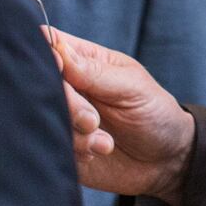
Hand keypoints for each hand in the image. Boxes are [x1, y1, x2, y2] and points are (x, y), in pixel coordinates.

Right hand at [53, 29, 195, 204]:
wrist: (165, 161)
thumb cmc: (154, 112)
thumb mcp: (131, 86)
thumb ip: (94, 72)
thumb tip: (57, 50)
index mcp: (83, 61)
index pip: (48, 44)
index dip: (45, 54)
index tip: (60, 70)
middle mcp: (67, 87)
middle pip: (41, 85)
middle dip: (68, 106)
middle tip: (93, 121)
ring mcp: (61, 117)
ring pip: (42, 118)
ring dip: (75, 135)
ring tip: (105, 142)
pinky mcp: (60, 146)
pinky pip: (48, 145)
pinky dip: (74, 152)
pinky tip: (97, 153)